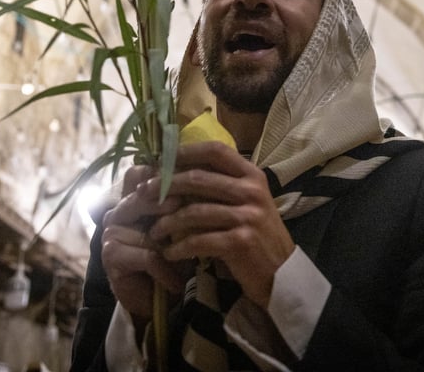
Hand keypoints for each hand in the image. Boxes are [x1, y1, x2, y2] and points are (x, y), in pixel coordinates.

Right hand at [99, 165, 189, 329]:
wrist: (157, 299)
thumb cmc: (174, 256)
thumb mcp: (183, 224)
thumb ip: (186, 199)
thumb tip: (208, 173)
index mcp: (134, 196)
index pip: (143, 172)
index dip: (166, 173)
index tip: (195, 177)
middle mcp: (118, 209)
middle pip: (144, 194)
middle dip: (172, 202)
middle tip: (195, 209)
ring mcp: (111, 231)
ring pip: (149, 227)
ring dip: (173, 244)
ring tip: (192, 254)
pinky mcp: (111, 255)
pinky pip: (147, 256)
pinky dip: (166, 270)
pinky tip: (177, 282)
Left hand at [146, 141, 295, 307]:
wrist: (281, 273)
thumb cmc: (257, 234)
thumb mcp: (247, 202)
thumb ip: (222, 185)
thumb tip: (178, 170)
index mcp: (253, 175)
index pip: (215, 150)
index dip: (185, 152)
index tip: (160, 160)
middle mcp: (252, 191)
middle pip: (198, 179)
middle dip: (165, 186)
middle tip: (143, 194)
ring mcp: (248, 216)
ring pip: (194, 211)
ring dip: (167, 222)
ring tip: (153, 230)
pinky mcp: (241, 242)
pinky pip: (199, 240)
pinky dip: (179, 247)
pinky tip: (168, 252)